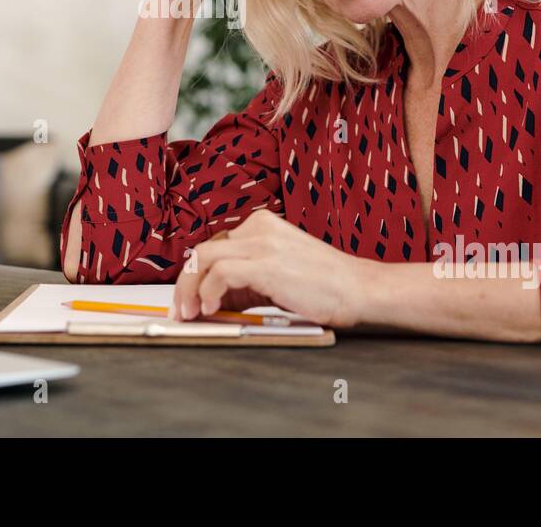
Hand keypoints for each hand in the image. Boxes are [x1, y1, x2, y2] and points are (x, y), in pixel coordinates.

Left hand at [171, 210, 370, 327]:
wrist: (359, 289)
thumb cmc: (324, 287)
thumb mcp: (276, 277)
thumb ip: (245, 282)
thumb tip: (210, 300)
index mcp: (262, 227)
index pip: (214, 248)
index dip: (195, 276)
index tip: (188, 301)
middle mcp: (259, 228)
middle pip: (203, 251)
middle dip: (185, 284)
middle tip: (181, 311)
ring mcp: (262, 243)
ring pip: (203, 258)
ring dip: (190, 289)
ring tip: (191, 314)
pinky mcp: (266, 263)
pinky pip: (220, 272)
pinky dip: (208, 291)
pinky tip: (211, 308)